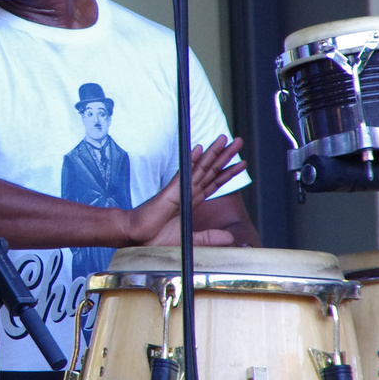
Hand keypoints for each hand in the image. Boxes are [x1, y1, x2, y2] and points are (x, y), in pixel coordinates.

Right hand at [126, 135, 248, 246]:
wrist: (136, 236)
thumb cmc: (156, 237)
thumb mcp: (190, 240)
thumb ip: (210, 238)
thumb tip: (231, 238)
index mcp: (192, 201)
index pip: (214, 183)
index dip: (228, 173)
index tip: (242, 163)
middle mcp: (188, 192)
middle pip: (211, 171)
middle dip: (226, 156)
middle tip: (239, 142)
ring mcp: (180, 190)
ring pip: (200, 168)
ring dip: (213, 153)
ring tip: (224, 139)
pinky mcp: (171, 192)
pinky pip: (184, 174)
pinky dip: (191, 161)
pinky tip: (198, 149)